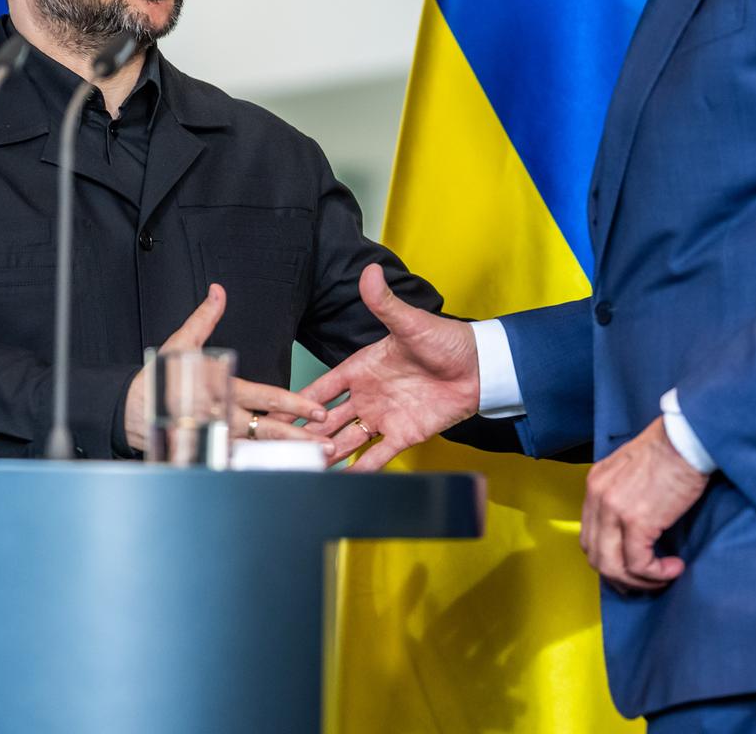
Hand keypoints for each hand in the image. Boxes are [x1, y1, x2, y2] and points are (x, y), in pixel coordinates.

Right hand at [123, 284, 330, 453]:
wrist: (129, 410)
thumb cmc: (159, 375)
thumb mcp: (181, 342)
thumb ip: (205, 319)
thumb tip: (218, 291)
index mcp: (224, 387)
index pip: (267, 398)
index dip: (295, 404)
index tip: (319, 411)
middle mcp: (224, 414)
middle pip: (268, 429)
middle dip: (299, 438)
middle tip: (327, 445)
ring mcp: (216, 436)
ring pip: (258, 449)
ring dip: (286, 456)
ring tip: (315, 462)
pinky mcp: (207, 451)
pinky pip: (237, 462)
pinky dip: (259, 469)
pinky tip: (284, 473)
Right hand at [300, 264, 480, 470]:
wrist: (480, 368)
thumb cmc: (445, 340)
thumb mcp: (410, 323)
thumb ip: (385, 303)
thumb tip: (370, 272)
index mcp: (362, 368)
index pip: (323, 387)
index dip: (300, 399)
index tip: (274, 412)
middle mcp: (368, 395)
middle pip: (328, 419)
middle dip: (307, 434)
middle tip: (283, 450)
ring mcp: (383, 417)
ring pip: (346, 440)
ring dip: (327, 454)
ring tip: (304, 471)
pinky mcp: (403, 435)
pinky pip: (376, 456)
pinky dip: (359, 470)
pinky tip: (340, 484)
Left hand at [581, 417, 709, 592]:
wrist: (685, 438)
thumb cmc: (669, 449)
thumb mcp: (631, 468)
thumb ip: (622, 494)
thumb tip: (632, 527)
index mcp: (595, 483)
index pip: (589, 534)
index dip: (608, 557)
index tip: (630, 567)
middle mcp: (598, 496)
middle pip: (596, 555)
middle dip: (620, 576)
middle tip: (645, 581)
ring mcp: (614, 509)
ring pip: (612, 566)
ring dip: (639, 581)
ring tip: (663, 576)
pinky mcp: (636, 520)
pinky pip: (639, 564)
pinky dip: (656, 574)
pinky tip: (675, 567)